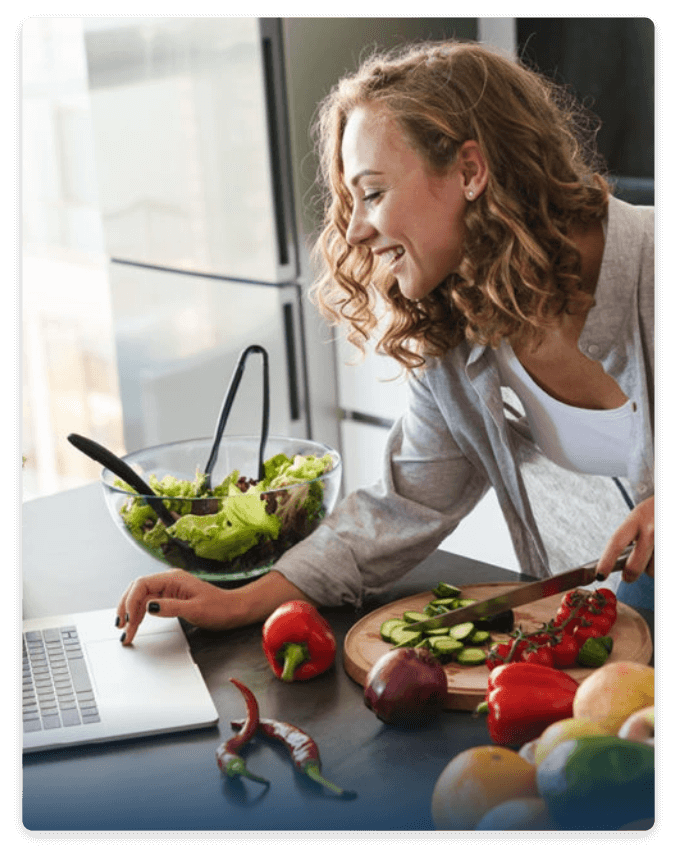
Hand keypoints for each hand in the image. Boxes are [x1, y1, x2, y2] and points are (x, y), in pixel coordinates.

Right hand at [115, 568, 314, 644]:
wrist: (234, 610)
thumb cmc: (220, 608)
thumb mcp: (195, 609)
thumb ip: (171, 607)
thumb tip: (149, 607)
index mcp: (173, 578)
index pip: (142, 584)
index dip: (130, 600)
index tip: (128, 618)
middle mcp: (168, 581)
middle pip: (137, 590)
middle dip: (126, 607)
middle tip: (121, 627)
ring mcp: (169, 589)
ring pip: (141, 598)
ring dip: (131, 613)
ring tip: (126, 631)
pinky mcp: (171, 598)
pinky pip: (149, 604)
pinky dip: (140, 615)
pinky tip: (136, 625)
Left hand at [596, 496, 654, 581]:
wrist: (662, 504)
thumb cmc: (650, 514)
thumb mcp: (635, 520)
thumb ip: (626, 539)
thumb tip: (615, 565)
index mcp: (635, 520)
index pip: (616, 543)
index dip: (607, 561)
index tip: (600, 575)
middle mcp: (650, 529)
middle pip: (636, 563)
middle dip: (629, 574)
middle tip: (626, 577)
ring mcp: (660, 539)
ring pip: (652, 569)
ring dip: (649, 568)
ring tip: (649, 556)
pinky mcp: (674, 546)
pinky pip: (658, 567)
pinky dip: (655, 564)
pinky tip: (654, 555)